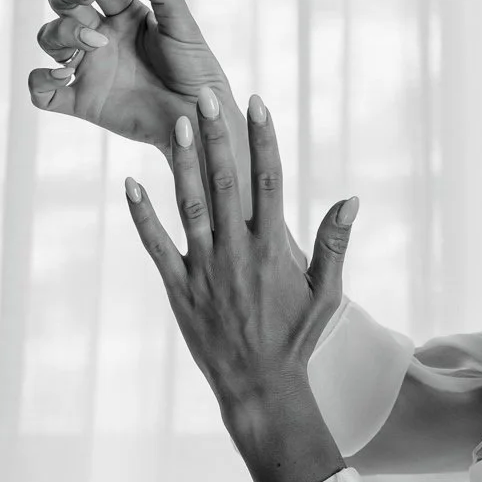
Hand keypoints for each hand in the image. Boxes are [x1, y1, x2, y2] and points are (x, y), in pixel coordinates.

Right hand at [30, 0, 234, 152]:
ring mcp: (88, 68)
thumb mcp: (183, 27)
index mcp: (123, 14)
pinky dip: (41, 80)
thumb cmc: (195, 70)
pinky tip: (64, 76)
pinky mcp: (81, 101)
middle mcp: (100, 36)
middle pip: (61, 3)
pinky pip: (42, 91)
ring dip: (61, 32)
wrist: (199, 117)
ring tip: (93, 41)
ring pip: (48, 38)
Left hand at [125, 86, 359, 418]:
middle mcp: (237, 251)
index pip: (268, 180)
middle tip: (204, 94)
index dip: (263, 138)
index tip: (258, 102)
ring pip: (190, 204)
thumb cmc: (297, 338)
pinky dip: (142, 214)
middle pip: (225, 181)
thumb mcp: (326, 293)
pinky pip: (156, 244)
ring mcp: (204, 268)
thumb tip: (352, 198)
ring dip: (182, 162)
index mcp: (272, 247)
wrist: (259, 387)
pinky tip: (129, 182)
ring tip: (176, 123)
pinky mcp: (178, 287)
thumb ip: (334, 243)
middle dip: (216, 134)